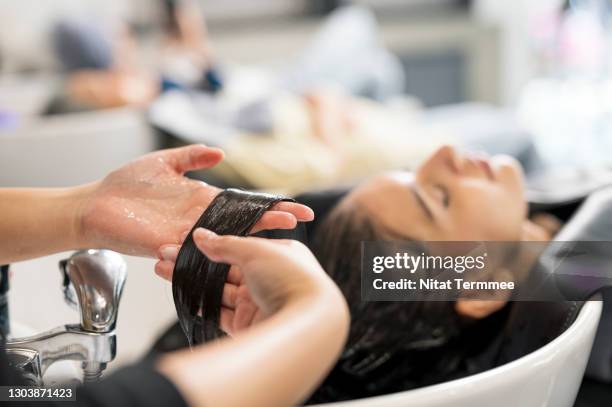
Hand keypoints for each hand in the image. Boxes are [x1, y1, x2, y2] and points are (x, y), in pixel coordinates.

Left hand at [77, 145, 313, 256]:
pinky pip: (194, 250)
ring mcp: (186, 234)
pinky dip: (214, 251)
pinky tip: (240, 253)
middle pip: (241, 223)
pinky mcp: (167, 244)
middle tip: (297, 223)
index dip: (269, 205)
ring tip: (274, 242)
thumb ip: (192, 156)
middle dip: (270, 223)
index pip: (243, 204)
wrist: (95, 204)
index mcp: (203, 200)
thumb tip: (220, 151)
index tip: (297, 206)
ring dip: (249, 241)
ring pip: (224, 239)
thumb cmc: (127, 184)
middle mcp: (200, 220)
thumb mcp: (164, 162)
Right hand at [171, 228, 345, 334]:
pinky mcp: (248, 325)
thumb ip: (225, 244)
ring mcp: (258, 302)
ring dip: (193, 281)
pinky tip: (184, 294)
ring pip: (218, 289)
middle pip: (226, 268)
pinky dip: (202, 305)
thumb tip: (201, 236)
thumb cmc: (291, 279)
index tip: (186, 239)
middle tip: (166, 254)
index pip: (240, 245)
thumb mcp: (256, 250)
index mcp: (279, 254)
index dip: (213, 242)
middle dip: (196, 261)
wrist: (307, 324)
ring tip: (164, 269)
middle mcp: (270, 278)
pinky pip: (219, 313)